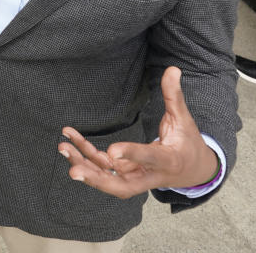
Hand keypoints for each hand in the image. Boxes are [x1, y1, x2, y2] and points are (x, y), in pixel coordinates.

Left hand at [58, 67, 218, 198]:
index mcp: (168, 160)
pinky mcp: (124, 174)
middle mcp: (149, 174)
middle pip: (122, 185)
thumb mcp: (184, 119)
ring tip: (63, 148)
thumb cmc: (187, 143)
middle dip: (97, 179)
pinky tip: (69, 142)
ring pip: (107, 178)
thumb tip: (173, 69)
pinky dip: (85, 156)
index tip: (111, 150)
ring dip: (84, 165)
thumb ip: (174, 96)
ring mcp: (135, 177)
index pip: (149, 157)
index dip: (131, 154)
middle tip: (73, 171)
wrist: (192, 171)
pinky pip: (102, 167)